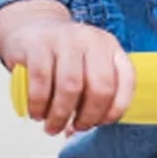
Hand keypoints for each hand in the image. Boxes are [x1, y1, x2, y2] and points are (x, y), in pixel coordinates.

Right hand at [0, 0, 133, 135]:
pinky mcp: (37, 44)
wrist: (30, 27)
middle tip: (75, 128)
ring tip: (52, 126)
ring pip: (70, 87)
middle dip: (88, 116)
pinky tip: (37, 113)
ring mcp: (64, 39)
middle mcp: (91, 40)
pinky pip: (41, 82)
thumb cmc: (62, 56)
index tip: (101, 123)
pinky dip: (39, 104)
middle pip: (100, 87)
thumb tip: (79, 130)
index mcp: (110, 47)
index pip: (126, 81)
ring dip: (61, 115)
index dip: (116, 109)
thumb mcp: (86, 66)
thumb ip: (91, 95)